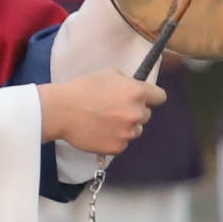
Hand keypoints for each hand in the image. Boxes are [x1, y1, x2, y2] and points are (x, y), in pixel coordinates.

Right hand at [42, 73, 159, 157]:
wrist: (62, 110)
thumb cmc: (83, 88)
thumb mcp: (109, 74)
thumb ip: (127, 82)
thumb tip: (135, 89)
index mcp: (137, 92)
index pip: (160, 97)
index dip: (151, 97)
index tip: (143, 99)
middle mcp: (136, 113)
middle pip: (147, 115)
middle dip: (135, 112)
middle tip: (115, 109)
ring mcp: (128, 132)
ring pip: (136, 130)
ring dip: (126, 126)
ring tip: (105, 121)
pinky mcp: (118, 147)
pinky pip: (123, 143)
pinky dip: (115, 138)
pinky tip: (100, 131)